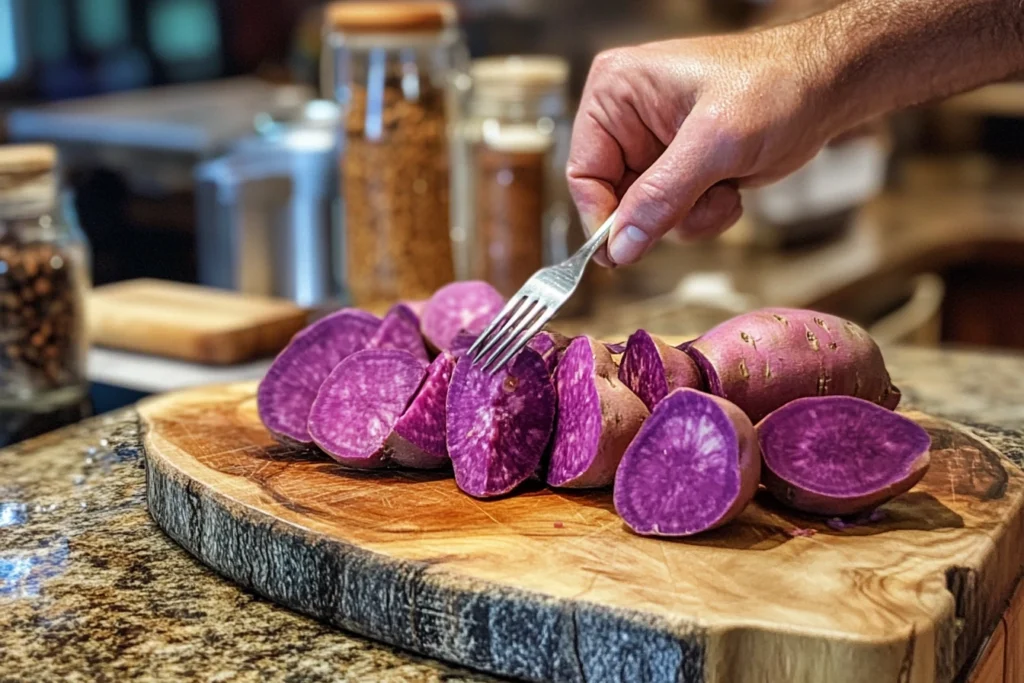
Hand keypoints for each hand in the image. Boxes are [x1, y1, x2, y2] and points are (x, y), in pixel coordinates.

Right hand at [567, 27, 851, 265]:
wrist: (828, 88)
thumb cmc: (775, 87)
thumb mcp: (714, 143)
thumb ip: (661, 197)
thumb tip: (621, 246)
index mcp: (616, 93)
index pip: (583, 172)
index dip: (602, 217)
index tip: (624, 251)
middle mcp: (627, 120)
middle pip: (614, 200)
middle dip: (660, 214)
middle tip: (697, 204)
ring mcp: (654, 148)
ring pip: (647, 216)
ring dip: (689, 215)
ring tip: (723, 186)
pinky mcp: (681, 170)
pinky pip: (674, 216)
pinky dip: (704, 214)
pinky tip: (731, 187)